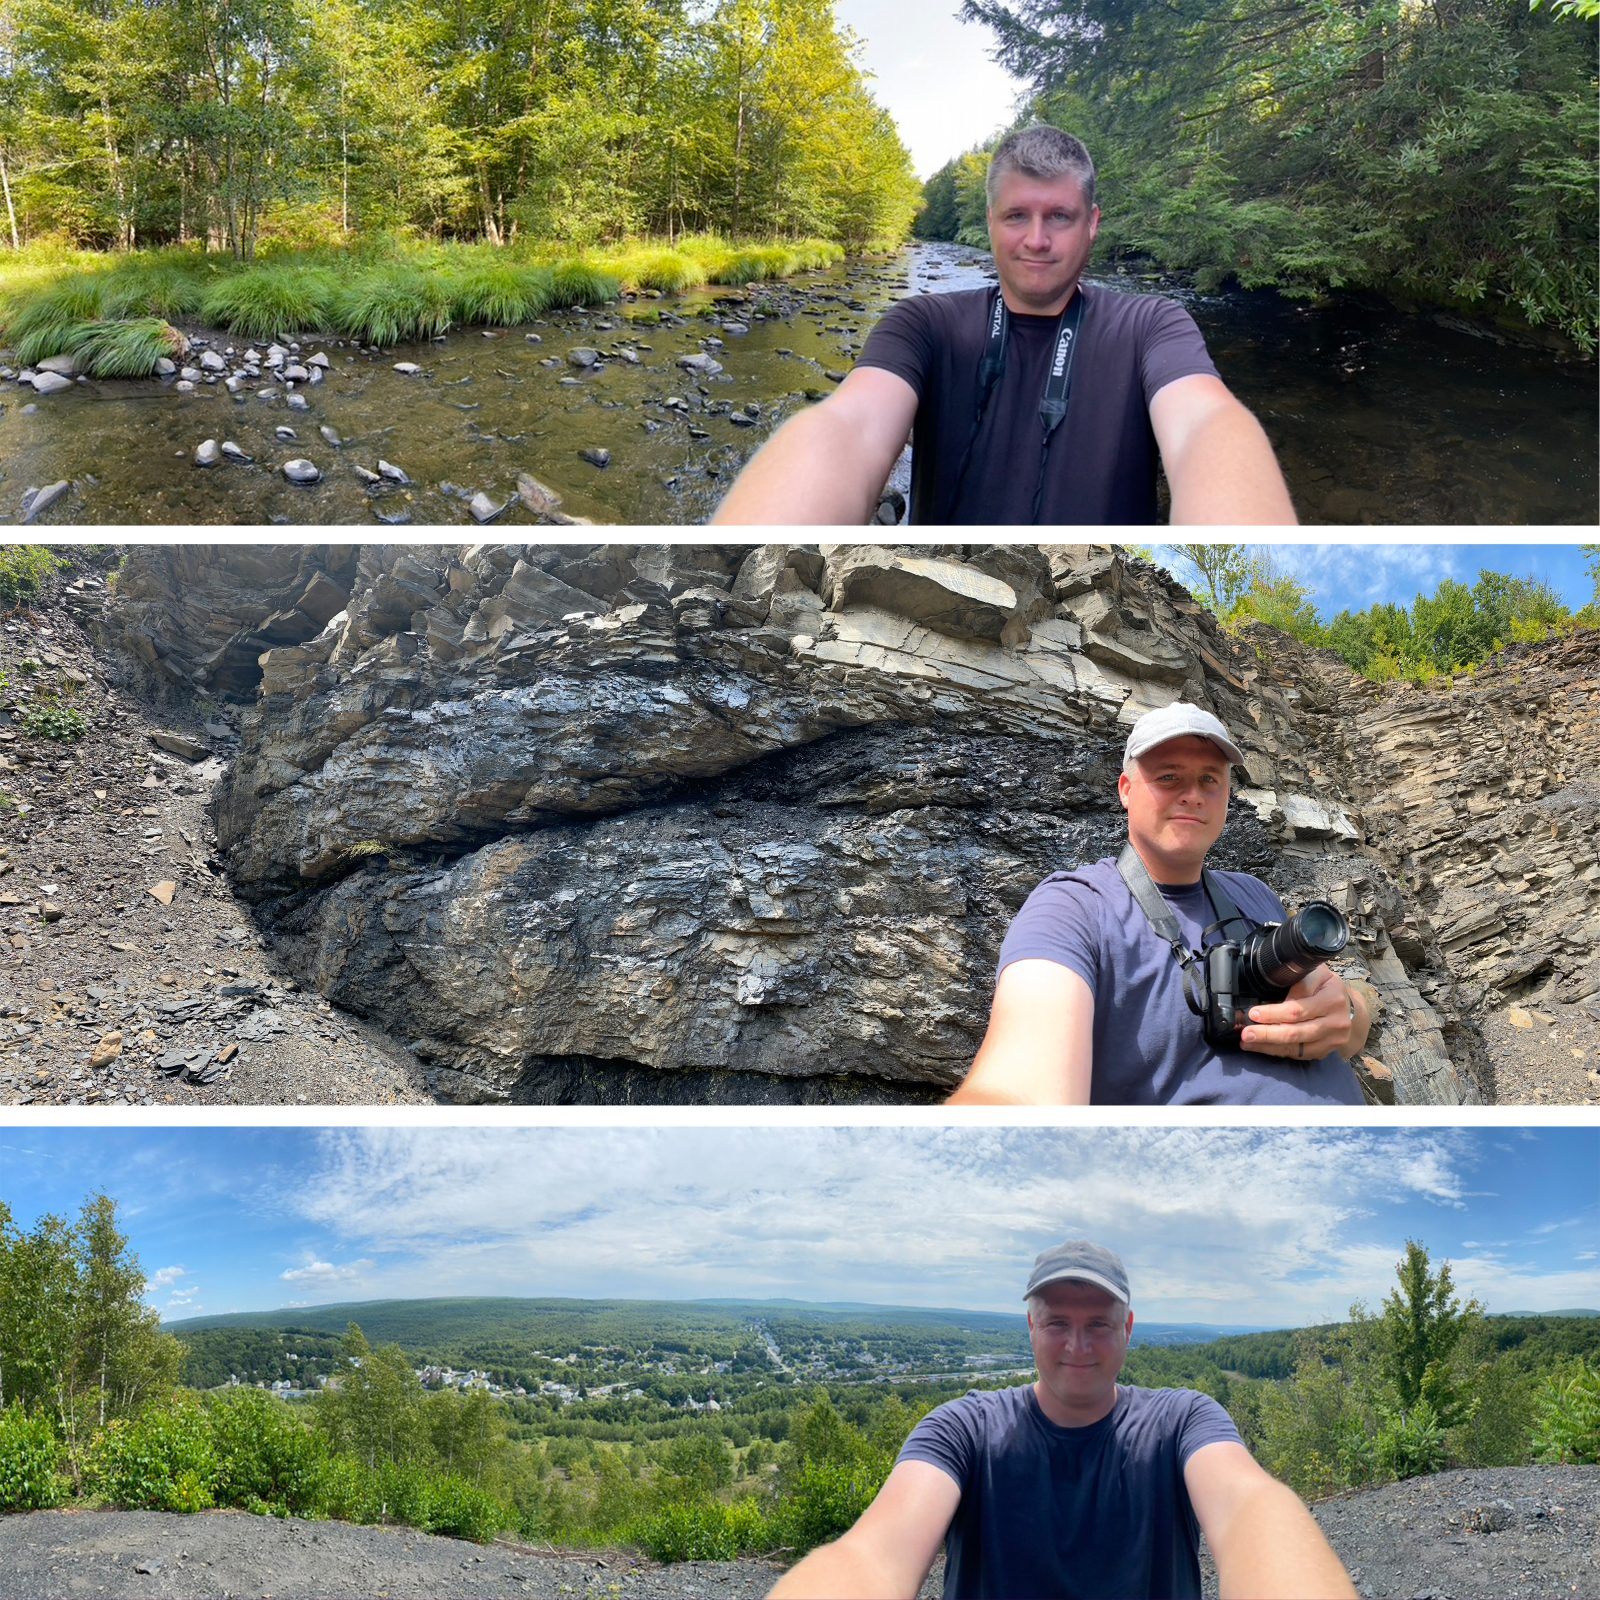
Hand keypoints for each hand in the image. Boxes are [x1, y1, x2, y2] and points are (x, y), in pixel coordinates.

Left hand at [1238, 964, 1353, 1062]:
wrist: (1347, 1005)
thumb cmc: (1325, 985)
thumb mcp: (1315, 973)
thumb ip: (1298, 980)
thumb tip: (1273, 990)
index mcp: (1332, 999)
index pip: (1298, 1010)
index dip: (1273, 1013)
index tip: (1253, 1013)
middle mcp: (1336, 1022)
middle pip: (1296, 1032)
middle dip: (1267, 1034)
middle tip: (1246, 1033)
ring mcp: (1332, 1040)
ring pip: (1296, 1047)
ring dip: (1268, 1046)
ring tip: (1247, 1042)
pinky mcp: (1326, 1051)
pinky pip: (1298, 1055)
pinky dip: (1278, 1052)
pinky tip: (1261, 1047)